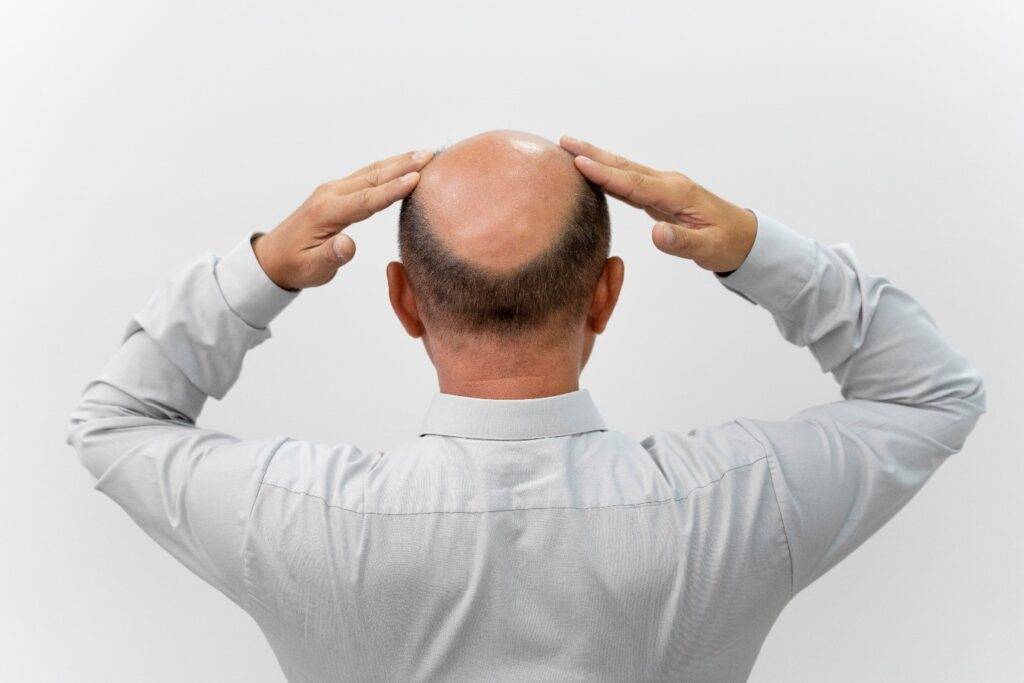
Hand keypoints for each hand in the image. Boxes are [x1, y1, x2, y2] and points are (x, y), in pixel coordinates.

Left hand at [253, 150, 433, 289]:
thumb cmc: (296, 265)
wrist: (274, 256)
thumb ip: (331, 256)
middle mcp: (331, 194)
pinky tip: (404, 163)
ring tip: (425, 154)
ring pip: (371, 171)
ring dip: (399, 161)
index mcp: (326, 213)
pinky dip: (389, 167)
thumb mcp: (313, 269)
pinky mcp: (338, 191)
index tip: (417, 178)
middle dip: (403, 165)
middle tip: (431, 155)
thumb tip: (348, 245)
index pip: (366, 199)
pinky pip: (367, 175)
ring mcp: (334, 189)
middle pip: (373, 177)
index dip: (393, 189)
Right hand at [559, 136, 756, 272]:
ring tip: (570, 148)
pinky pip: (628, 181)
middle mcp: (668, 184)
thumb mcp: (707, 249)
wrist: (744, 237)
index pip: (634, 183)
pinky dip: (608, 174)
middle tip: (564, 142)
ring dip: (597, 158)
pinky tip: (592, 170)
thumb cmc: (726, 243)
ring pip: (624, 170)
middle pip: (624, 167)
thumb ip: (681, 242)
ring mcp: (663, 187)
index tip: (578, 163)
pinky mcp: (660, 195)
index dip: (605, 174)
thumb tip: (655, 234)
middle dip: (594, 154)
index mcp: (676, 194)